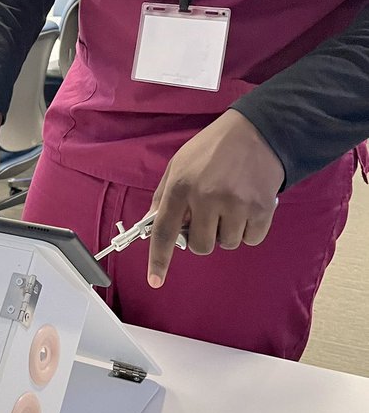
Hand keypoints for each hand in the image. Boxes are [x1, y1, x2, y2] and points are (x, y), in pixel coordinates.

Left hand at [147, 110, 283, 287]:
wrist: (258, 131)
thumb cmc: (213, 148)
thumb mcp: (179, 164)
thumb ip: (164, 195)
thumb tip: (152, 225)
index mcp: (180, 186)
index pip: (164, 231)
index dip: (159, 260)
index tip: (155, 280)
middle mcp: (205, 198)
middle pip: (199, 246)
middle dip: (203, 237)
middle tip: (209, 217)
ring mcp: (235, 204)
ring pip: (226, 244)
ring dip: (227, 231)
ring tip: (231, 205)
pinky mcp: (261, 209)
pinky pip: (250, 240)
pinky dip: (249, 230)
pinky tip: (248, 207)